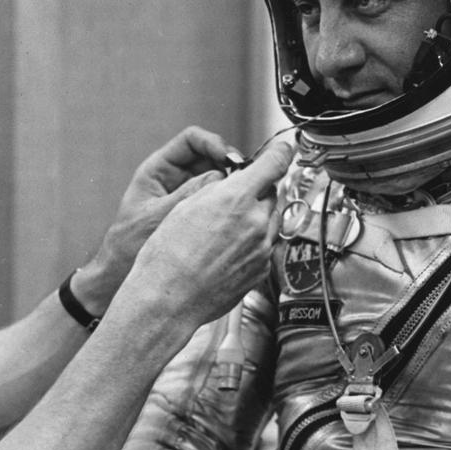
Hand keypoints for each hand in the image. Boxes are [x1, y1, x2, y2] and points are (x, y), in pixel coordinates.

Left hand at [75, 127, 253, 312]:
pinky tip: (239, 214)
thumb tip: (221, 178)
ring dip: (233, 186)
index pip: (191, 141)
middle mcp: (175, 180)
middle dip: (229, 165)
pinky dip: (230, 205)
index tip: (228, 157)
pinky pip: (218, 203)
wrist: (118, 279)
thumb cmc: (126, 248)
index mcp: (158, 170)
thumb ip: (186, 196)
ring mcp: (187, 198)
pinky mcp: (197, 218)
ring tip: (244, 196)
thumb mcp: (157, 217)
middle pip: (211, 158)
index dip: (213, 143)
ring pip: (219, 181)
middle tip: (243, 177)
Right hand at [126, 136, 293, 328]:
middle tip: (230, 202)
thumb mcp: (187, 205)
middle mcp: (256, 222)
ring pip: (270, 221)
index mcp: (237, 199)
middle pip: (271, 194)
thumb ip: (218, 188)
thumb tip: (233, 180)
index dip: (279, 153)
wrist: (169, 299)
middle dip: (255, 193)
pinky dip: (252, 244)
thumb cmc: (168, 255)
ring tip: (223, 232)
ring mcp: (262, 248)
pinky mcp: (261, 270)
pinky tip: (226, 252)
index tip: (282, 150)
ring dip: (255, 219)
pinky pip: (264, 247)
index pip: (274, 163)